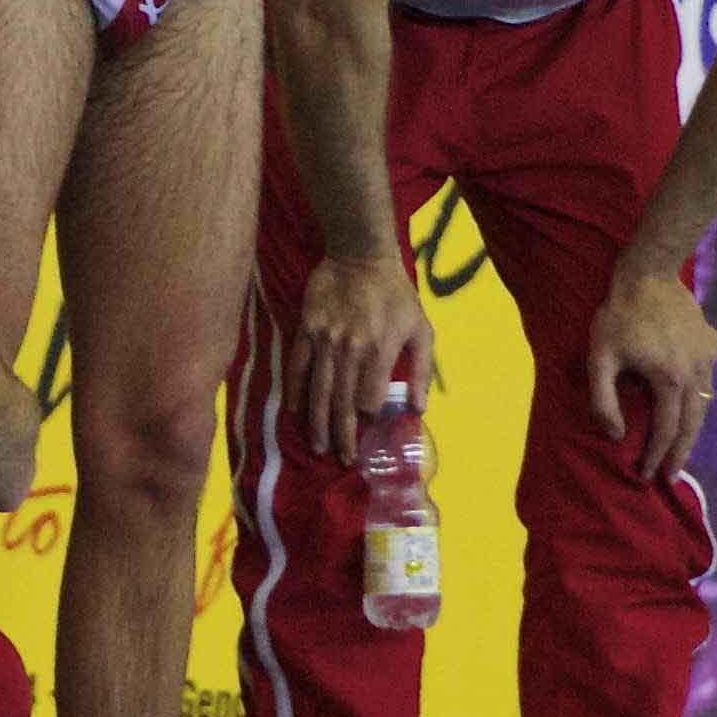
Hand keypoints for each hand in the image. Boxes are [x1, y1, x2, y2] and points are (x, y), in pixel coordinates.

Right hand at [290, 254, 435, 461]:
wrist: (360, 256)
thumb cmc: (396, 294)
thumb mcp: (421, 329)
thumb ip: (422, 371)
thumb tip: (418, 410)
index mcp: (379, 352)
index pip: (370, 399)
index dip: (370, 419)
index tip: (370, 431)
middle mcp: (350, 351)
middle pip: (343, 403)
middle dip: (343, 436)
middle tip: (343, 459)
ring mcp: (325, 341)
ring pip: (319, 391)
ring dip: (318, 423)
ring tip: (319, 446)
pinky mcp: (306, 330)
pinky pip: (297, 367)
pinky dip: (295, 390)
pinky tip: (294, 410)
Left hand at [580, 263, 716, 485]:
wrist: (649, 272)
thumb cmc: (618, 315)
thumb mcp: (599, 358)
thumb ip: (603, 400)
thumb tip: (616, 435)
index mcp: (670, 380)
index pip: (666, 432)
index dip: (656, 457)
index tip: (646, 476)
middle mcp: (696, 372)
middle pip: (692, 425)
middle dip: (682, 455)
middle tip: (673, 478)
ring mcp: (708, 356)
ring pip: (704, 402)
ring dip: (692, 428)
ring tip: (681, 448)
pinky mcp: (712, 342)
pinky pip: (707, 378)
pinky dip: (698, 397)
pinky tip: (687, 403)